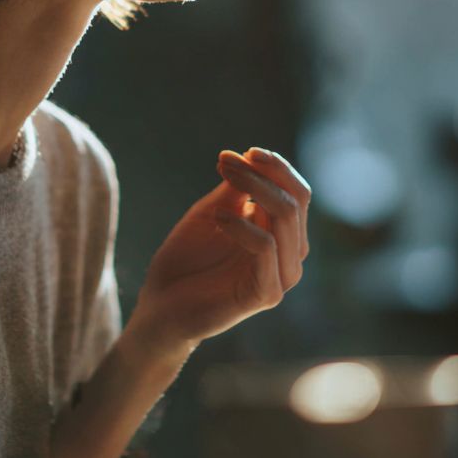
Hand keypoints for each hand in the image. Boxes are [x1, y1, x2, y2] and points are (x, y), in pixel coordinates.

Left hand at [129, 147, 310, 355]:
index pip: (297, 192)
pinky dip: (243, 225)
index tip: (245, 151)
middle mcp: (290, 255)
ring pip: (285, 219)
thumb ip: (234, 189)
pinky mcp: (266, 294)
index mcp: (282, 235)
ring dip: (254, 189)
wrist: (160, 307)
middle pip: (295, 201)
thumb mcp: (211, 212)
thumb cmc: (186, 260)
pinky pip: (266, 248)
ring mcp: (281, 277)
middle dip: (262, 173)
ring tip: (223, 177)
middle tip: (226, 161)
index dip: (276, 167)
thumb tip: (247, 155)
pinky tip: (218, 218)